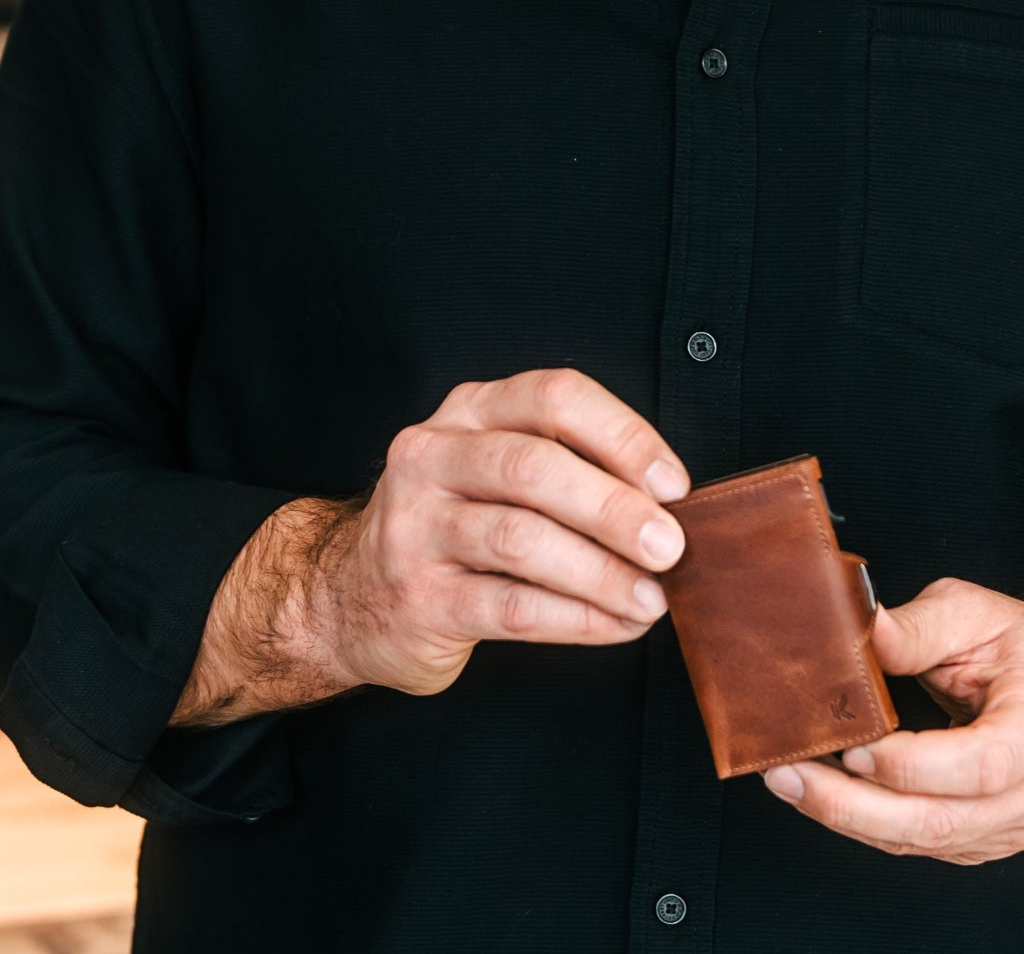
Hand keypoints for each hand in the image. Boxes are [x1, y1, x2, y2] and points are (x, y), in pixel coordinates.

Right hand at [175, 368, 692, 722]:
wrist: (348, 597)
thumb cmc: (454, 528)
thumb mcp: (494, 471)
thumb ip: (567, 468)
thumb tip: (669, 504)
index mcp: (469, 411)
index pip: (554, 397)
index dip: (624, 436)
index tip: (675, 484)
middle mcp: (433, 456)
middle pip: (535, 467)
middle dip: (614, 509)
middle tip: (671, 547)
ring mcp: (416, 527)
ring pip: (522, 540)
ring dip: (602, 573)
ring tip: (652, 598)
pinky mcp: (419, 597)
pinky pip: (511, 606)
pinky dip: (577, 618)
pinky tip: (616, 626)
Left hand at [759, 577, 1023, 863]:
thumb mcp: (977, 612)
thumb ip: (920, 626)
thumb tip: (864, 632)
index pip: (982, 766)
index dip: (913, 766)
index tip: (856, 745)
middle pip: (942, 821)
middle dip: (854, 806)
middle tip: (791, 775)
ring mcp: (1018, 825)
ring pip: (925, 842)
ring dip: (850, 818)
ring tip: (793, 782)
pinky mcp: (989, 840)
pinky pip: (923, 846)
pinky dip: (869, 825)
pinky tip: (830, 797)